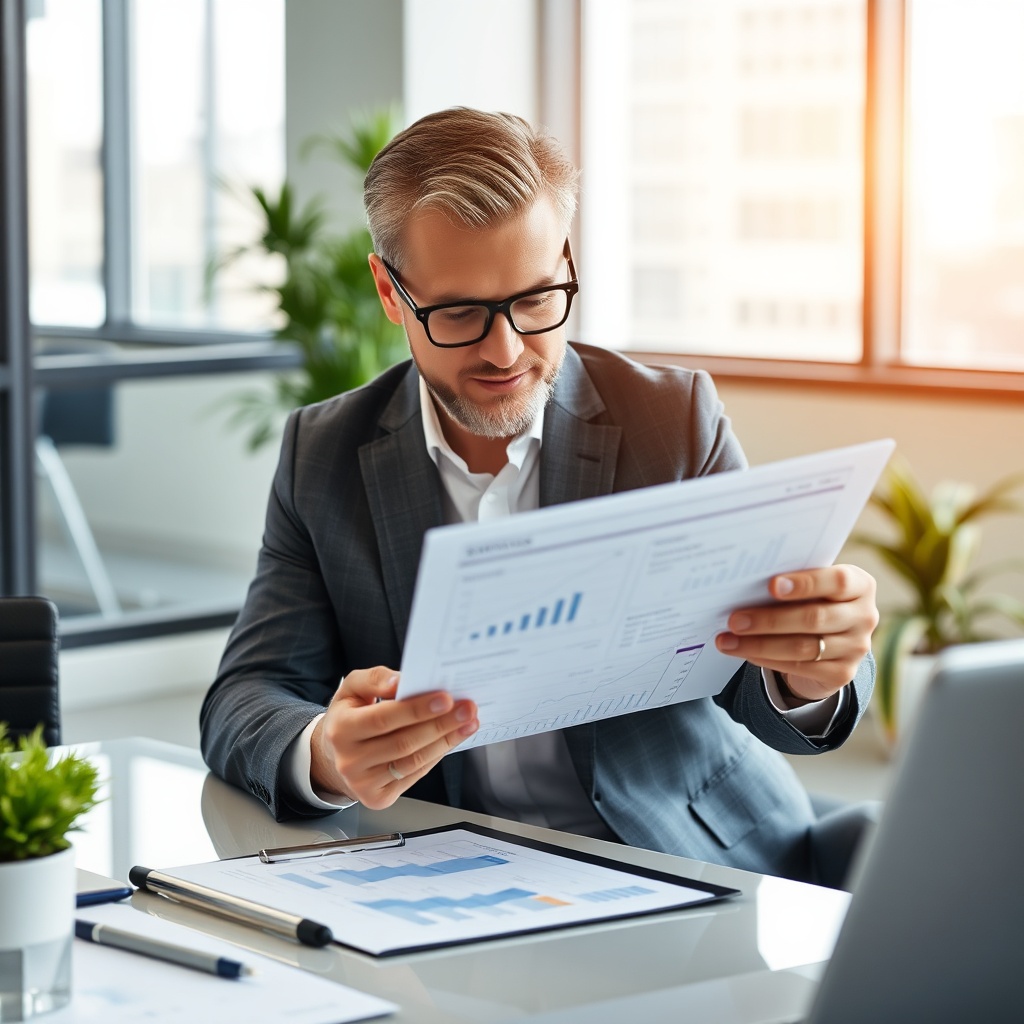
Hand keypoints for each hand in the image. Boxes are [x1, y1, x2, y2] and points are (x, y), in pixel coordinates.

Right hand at [310, 667, 477, 809]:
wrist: (334, 755)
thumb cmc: (349, 715)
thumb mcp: (352, 689)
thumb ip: (374, 679)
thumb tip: (399, 682)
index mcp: (340, 729)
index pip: (383, 718)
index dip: (417, 709)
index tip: (446, 698)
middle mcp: (349, 760)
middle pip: (403, 742)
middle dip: (440, 724)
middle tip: (467, 709)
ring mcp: (363, 783)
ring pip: (413, 762)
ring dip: (445, 741)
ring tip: (467, 723)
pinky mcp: (378, 798)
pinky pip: (415, 775)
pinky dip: (436, 756)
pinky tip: (450, 740)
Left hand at [714, 565, 878, 704]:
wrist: (830, 640)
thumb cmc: (812, 600)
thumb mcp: (810, 587)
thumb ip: (791, 583)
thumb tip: (744, 584)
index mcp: (860, 585)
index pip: (838, 581)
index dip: (806, 583)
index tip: (772, 585)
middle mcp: (864, 616)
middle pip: (814, 618)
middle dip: (769, 619)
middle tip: (734, 619)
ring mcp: (856, 648)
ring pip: (802, 647)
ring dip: (759, 644)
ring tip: (728, 639)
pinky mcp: (842, 674)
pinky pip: (799, 667)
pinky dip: (766, 659)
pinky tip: (744, 652)